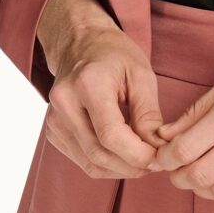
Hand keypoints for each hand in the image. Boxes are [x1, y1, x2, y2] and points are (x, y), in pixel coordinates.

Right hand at [45, 22, 164, 179]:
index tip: (159, 157)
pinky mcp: (53, 132)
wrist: (81, 43)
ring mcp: (54, 120)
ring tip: (144, 159)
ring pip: (90, 163)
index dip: (137, 154)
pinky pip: (83, 161)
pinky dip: (107, 164)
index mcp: (88, 83)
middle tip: (156, 162)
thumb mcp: (141, 74)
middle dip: (132, 165)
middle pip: (99, 153)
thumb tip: (157, 150)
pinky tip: (124, 153)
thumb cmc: (115, 55)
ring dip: (120, 169)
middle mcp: (64, 103)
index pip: (110, 134)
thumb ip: (149, 114)